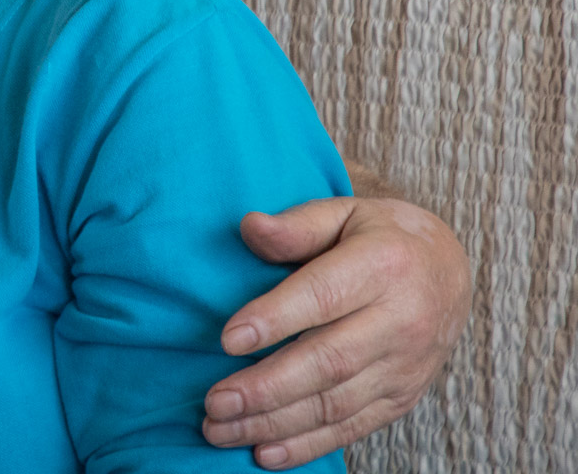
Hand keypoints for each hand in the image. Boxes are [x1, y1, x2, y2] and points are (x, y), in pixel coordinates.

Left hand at [200, 196, 469, 468]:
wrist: (448, 270)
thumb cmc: (378, 237)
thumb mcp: (342, 213)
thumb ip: (296, 225)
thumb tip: (250, 226)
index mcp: (384, 265)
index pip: (323, 296)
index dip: (275, 319)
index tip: (228, 339)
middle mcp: (402, 321)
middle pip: (329, 362)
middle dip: (266, 387)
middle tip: (214, 403)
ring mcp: (406, 366)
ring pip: (337, 403)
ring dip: (274, 423)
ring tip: (219, 429)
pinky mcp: (403, 397)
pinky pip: (354, 427)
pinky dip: (308, 445)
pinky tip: (264, 453)